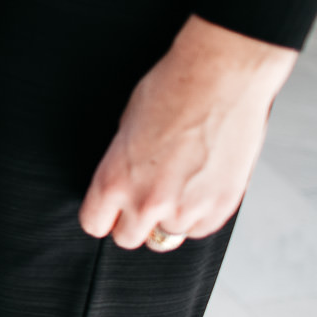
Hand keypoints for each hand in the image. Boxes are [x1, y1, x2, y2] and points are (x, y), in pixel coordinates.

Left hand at [79, 16, 296, 250]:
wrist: (221, 77)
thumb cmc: (171, 91)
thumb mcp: (125, 129)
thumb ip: (122, 168)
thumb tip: (124, 187)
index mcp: (113, 181)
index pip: (95, 224)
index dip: (104, 217)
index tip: (112, 211)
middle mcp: (146, 202)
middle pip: (129, 238)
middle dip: (135, 221)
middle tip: (148, 197)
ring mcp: (186, 208)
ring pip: (168, 236)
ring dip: (171, 218)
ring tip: (180, 185)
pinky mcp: (221, 207)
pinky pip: (200, 229)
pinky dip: (200, 214)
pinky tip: (201, 185)